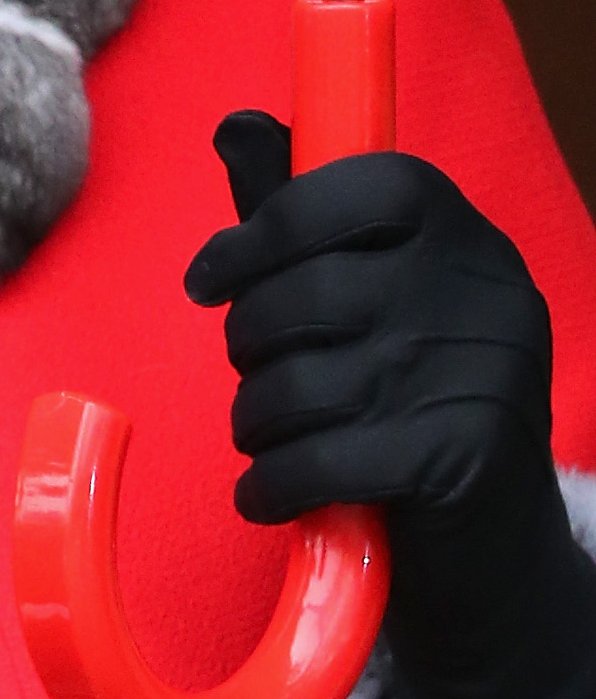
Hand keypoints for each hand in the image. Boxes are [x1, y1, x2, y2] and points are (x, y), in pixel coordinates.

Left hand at [186, 114, 595, 698]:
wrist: (491, 573)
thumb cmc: (410, 417)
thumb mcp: (368, 309)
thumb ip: (303, 218)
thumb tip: (238, 125)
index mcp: (468, 242)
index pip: (366, 182)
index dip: (269, 222)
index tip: (208, 276)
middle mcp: (490, 295)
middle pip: (311, 290)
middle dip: (250, 344)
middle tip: (251, 379)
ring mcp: (484, 376)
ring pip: (304, 377)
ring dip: (258, 423)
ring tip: (269, 442)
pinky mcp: (464, 459)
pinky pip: (319, 455)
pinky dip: (272, 485)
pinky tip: (272, 497)